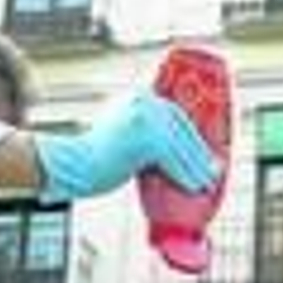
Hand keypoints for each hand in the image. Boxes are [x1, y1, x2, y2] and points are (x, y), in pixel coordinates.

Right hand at [34, 89, 217, 202]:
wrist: (70, 162)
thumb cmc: (93, 156)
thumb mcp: (123, 135)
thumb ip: (146, 136)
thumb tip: (175, 153)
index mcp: (140, 96)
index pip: (176, 114)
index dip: (194, 135)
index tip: (206, 151)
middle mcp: (145, 101)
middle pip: (182, 129)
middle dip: (199, 152)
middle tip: (213, 169)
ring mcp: (147, 118)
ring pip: (180, 146)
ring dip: (196, 167)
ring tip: (207, 182)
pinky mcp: (148, 138)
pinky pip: (174, 160)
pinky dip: (185, 175)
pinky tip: (193, 186)